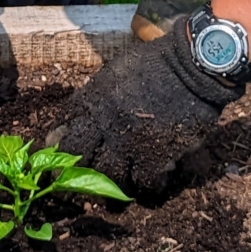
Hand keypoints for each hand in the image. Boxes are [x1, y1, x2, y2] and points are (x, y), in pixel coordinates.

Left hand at [56, 17, 240, 187]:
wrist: (192, 66)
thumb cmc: (157, 63)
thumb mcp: (116, 71)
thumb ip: (96, 95)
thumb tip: (79, 117)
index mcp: (93, 99)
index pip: (63, 127)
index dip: (58, 145)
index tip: (59, 157)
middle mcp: (104, 122)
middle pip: (78, 157)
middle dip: (76, 172)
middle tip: (80, 184)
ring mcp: (128, 141)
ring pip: (108, 176)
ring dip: (114, 183)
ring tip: (119, 188)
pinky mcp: (154, 156)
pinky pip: (144, 182)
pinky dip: (148, 185)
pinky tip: (154, 181)